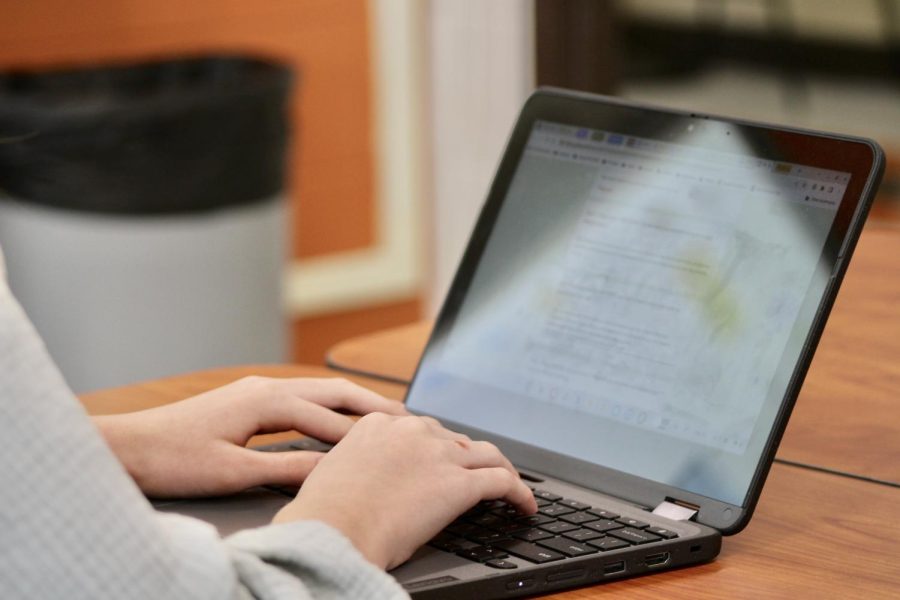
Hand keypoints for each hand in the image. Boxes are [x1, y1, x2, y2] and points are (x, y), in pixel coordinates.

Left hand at [94, 376, 407, 497]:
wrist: (128, 448)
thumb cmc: (173, 458)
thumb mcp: (235, 472)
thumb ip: (287, 469)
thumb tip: (331, 470)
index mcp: (265, 400)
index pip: (328, 416)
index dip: (364, 433)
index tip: (397, 443)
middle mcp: (264, 387)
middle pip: (331, 390)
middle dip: (370, 402)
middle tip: (407, 417)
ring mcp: (255, 390)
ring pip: (316, 391)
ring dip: (350, 401)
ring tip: (382, 414)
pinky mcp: (247, 400)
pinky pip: (299, 398)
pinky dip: (326, 406)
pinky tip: (335, 417)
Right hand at [273, 413, 536, 569]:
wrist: (332, 529)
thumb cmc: (325, 513)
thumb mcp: (334, 470)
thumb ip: (358, 461)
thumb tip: (368, 477)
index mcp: (380, 424)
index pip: (423, 430)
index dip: (439, 448)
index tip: (444, 460)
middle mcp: (413, 431)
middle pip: (456, 440)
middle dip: (467, 458)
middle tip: (475, 475)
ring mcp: (439, 455)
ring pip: (487, 454)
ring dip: (502, 469)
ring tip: (511, 485)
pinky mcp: (460, 484)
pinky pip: (502, 483)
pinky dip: (520, 493)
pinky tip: (525, 507)